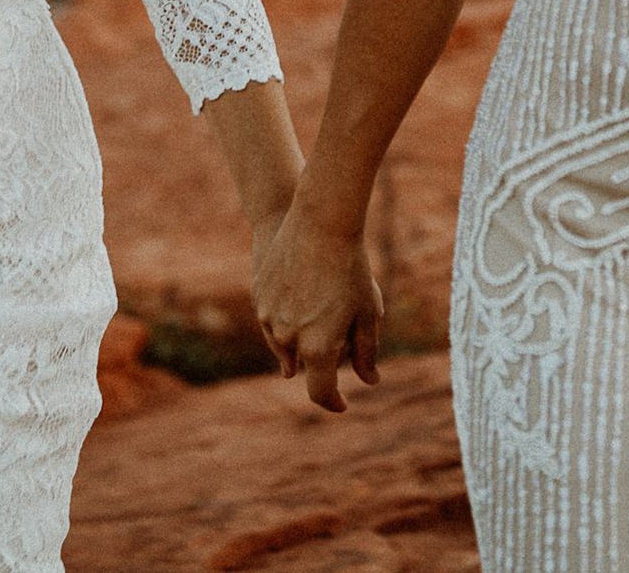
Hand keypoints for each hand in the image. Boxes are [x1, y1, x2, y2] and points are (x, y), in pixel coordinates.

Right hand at [252, 201, 384, 412]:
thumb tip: (370, 380)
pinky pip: (271, 320)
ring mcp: (269, 318)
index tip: (342, 404)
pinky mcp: (259, 297)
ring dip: (301, 337)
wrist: (320, 223)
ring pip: (285, 342)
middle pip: (304, 364)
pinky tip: (302, 293)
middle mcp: (289, 338)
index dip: (333, 402)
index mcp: (319, 347)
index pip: (321, 391)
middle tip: (341, 329)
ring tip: (322, 303)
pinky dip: (286, 318)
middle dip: (321, 357)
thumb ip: (366, 352)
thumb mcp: (366, 312)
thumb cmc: (351, 269)